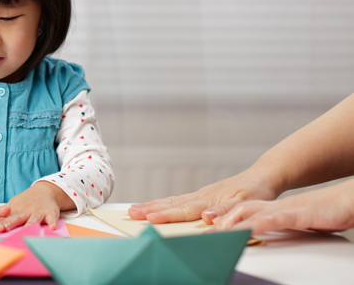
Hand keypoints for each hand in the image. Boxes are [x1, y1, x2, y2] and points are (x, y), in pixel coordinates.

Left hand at [0, 181, 74, 231]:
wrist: (45, 191)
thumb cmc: (26, 202)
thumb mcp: (14, 205)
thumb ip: (4, 215)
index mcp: (16, 209)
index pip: (7, 217)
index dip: (1, 222)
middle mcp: (27, 210)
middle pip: (18, 217)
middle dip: (11, 222)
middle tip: (5, 228)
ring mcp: (39, 212)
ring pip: (34, 219)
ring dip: (30, 224)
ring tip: (27, 230)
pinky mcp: (50, 213)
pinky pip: (52, 218)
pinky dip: (52, 222)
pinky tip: (52, 228)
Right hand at [128, 170, 278, 223]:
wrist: (262, 176)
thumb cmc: (256, 190)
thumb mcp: (247, 202)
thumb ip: (226, 211)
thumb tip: (207, 218)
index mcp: (210, 200)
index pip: (184, 210)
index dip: (166, 215)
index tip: (150, 217)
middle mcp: (201, 196)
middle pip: (171, 204)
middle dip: (150, 209)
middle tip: (131, 213)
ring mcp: (200, 195)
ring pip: (172, 201)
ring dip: (152, 205)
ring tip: (134, 209)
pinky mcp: (202, 195)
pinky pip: (178, 200)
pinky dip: (163, 203)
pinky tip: (155, 205)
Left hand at [213, 178, 353, 234]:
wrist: (347, 198)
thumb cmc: (324, 211)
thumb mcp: (295, 222)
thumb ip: (278, 225)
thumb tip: (265, 233)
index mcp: (271, 208)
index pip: (241, 211)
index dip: (223, 216)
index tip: (207, 223)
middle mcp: (274, 207)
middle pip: (240, 209)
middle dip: (221, 218)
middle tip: (204, 226)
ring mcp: (284, 209)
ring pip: (252, 212)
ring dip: (234, 221)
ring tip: (218, 229)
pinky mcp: (298, 214)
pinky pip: (275, 219)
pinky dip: (260, 224)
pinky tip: (249, 229)